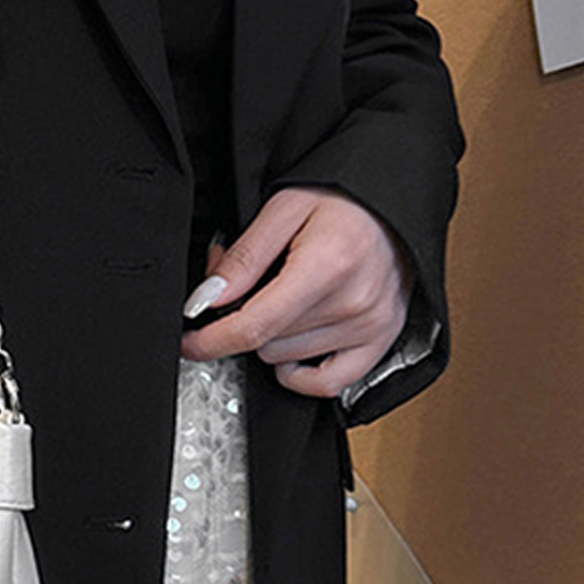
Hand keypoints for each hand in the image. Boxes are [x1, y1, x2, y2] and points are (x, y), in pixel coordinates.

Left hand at [179, 188, 413, 397]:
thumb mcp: (283, 209)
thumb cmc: (344, 199)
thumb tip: (207, 299)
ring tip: (287, 295)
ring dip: (273, 337)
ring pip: (286, 359)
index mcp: (325, 267)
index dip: (210, 340)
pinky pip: (328, 383)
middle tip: (258, 283)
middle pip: (265, 342)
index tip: (188, 343)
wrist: (394, 201)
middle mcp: (353, 302)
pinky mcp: (382, 339)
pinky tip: (294, 345)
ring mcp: (371, 326)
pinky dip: (301, 371)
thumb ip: (244, 258)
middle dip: (246, 316)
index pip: (253, 326)